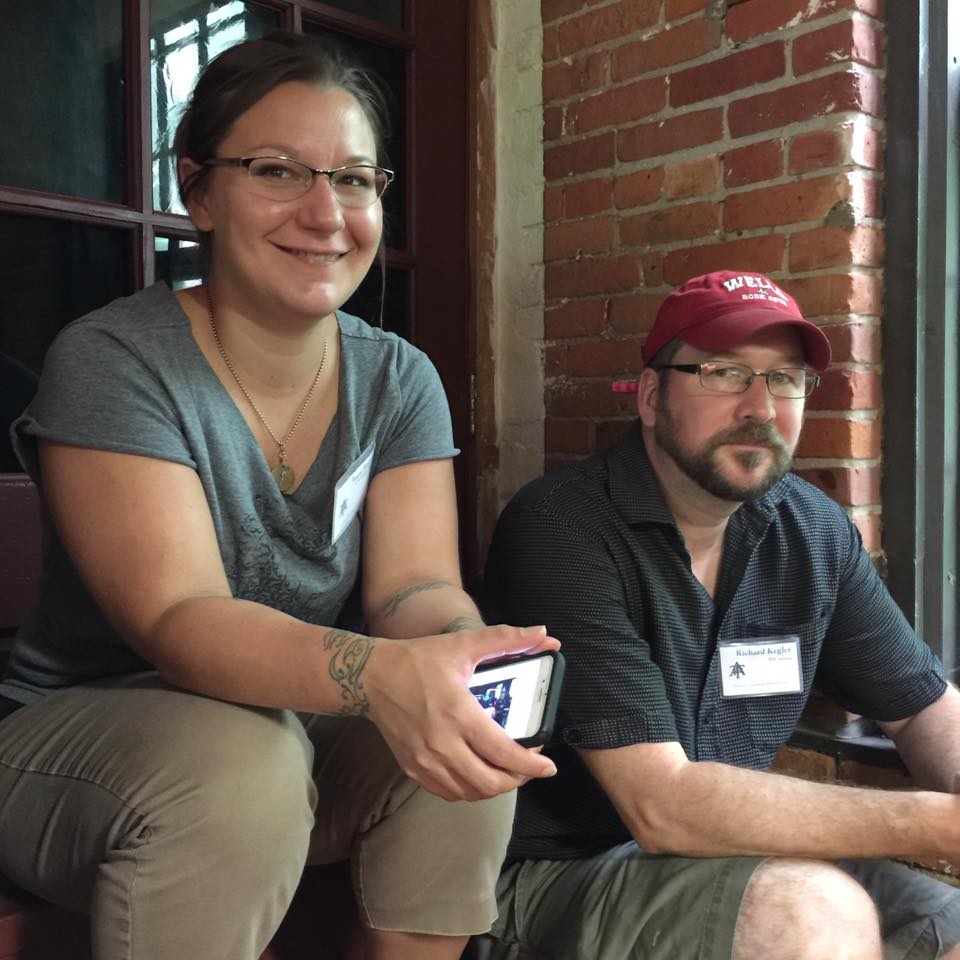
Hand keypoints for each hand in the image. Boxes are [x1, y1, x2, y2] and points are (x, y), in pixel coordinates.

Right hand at [363, 623, 560, 800]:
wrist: (371, 677)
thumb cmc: (418, 660)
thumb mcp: (463, 644)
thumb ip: (506, 639)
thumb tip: (544, 633)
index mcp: (458, 713)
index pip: (503, 753)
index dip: (531, 765)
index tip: (549, 766)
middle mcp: (442, 743)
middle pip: (490, 783)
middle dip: (518, 780)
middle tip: (529, 767)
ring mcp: (425, 761)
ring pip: (470, 793)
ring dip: (494, 787)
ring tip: (506, 771)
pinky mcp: (412, 768)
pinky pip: (449, 793)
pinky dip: (469, 790)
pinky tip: (477, 774)